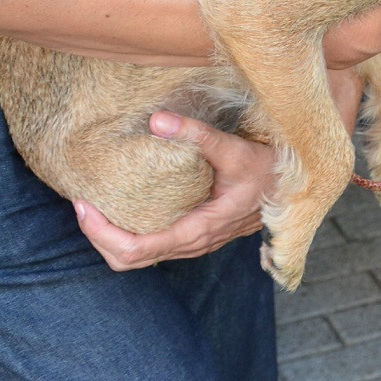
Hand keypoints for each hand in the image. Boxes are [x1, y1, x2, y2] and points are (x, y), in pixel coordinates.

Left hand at [74, 112, 278, 269]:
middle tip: (82, 205)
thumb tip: (156, 120)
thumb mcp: (234, 149)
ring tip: (95, 206)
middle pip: (129, 261)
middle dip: (98, 237)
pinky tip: (123, 207)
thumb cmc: (269, 170)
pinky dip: (129, 234)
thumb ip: (196, 134)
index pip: (136, 250)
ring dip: (111, 237)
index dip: (102, 233)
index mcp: (198, 230)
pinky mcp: (195, 237)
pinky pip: (152, 247)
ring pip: (140, 258)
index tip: (84, 205)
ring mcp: (194, 244)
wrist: (298, 187)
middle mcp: (193, 244)